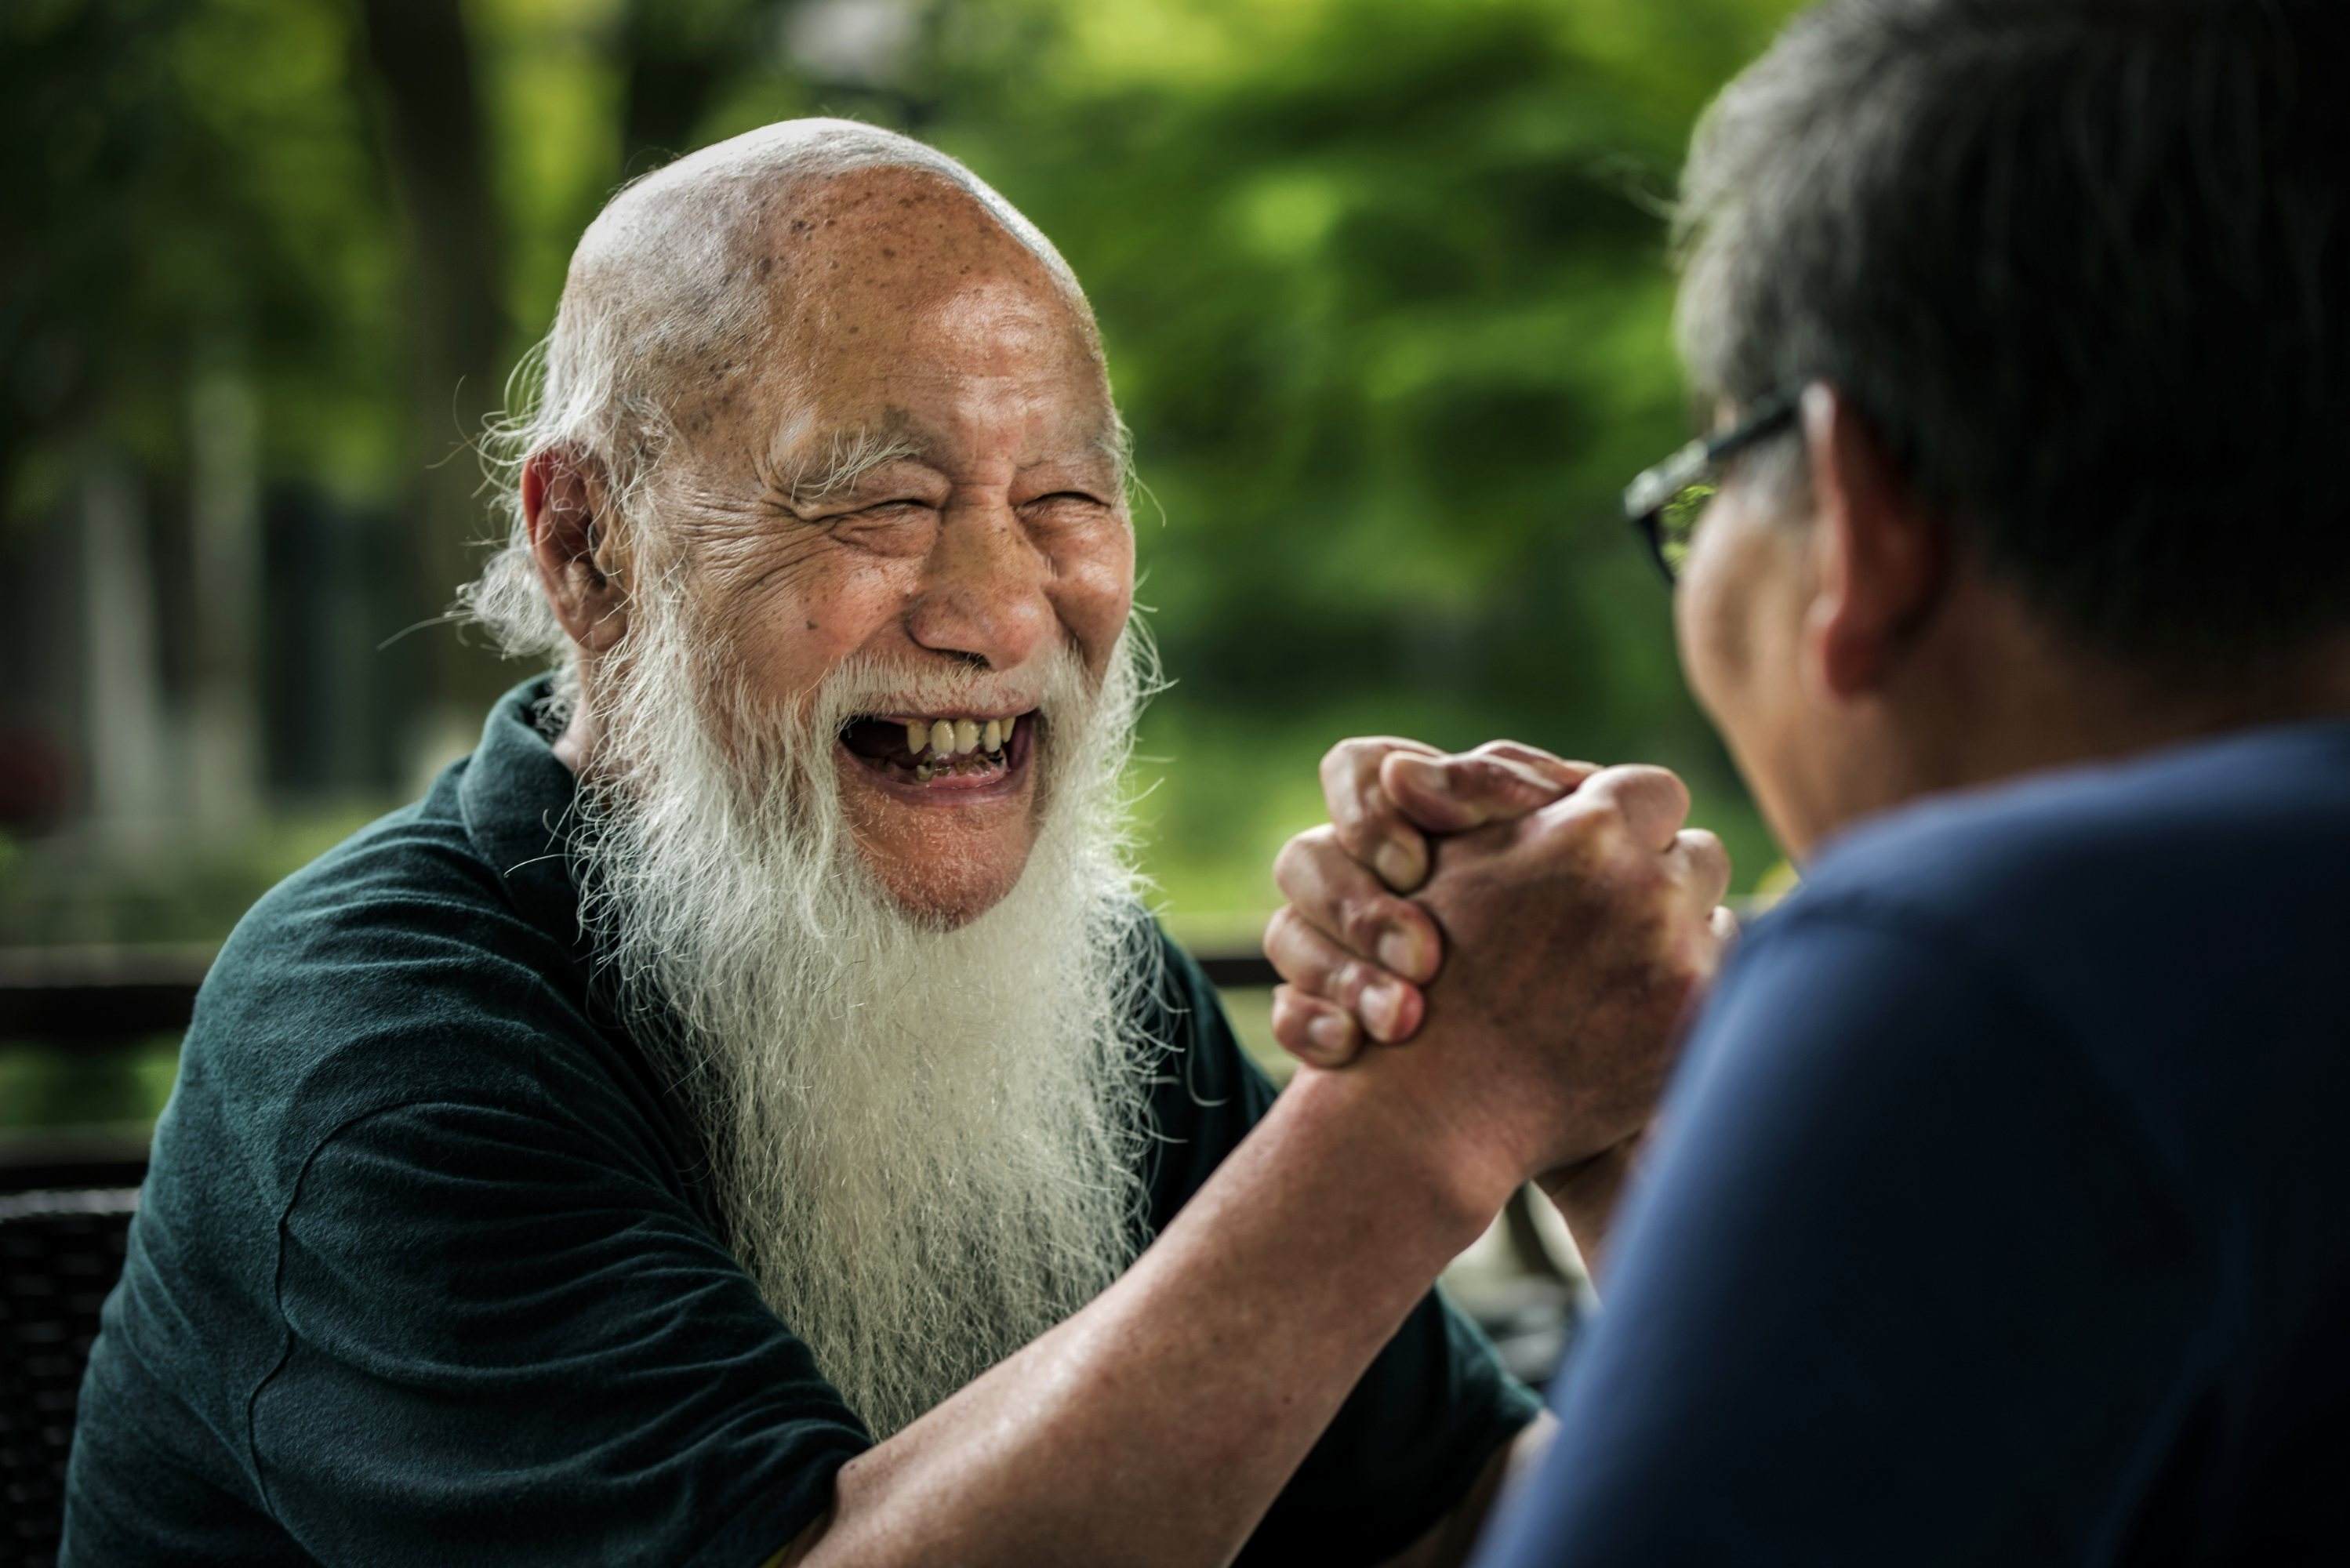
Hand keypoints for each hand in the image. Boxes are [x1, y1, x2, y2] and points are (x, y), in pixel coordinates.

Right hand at [1264, 738, 1592, 1065]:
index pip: (1356, 770)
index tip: (1419, 866)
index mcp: (1424, 811)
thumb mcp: (1596, 864)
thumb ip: (1578, 810)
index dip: (1369, 810)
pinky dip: (1312, 1026)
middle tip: (1423, 957)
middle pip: (1307, 856)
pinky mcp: (1328, 1012)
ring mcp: (1339, 944)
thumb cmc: (1607, 940)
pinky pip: (1285, 1011)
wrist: (1593, 1058)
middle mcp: (1367, 870)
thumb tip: (1571, 784)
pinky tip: (1353, 1047)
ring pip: (1288, 933)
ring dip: (1342, 973)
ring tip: (1404, 1018)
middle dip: (1360, 908)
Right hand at [1383, 763, 1733, 1184]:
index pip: (1655, 791)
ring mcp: (1680, 960)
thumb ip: (1516, 801)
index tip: (1604, 852)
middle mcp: (1647, 888)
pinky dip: (1687, 988)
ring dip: (1682, 932)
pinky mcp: (1695, 1023)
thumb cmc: (1429, 969)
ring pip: (1721, 919)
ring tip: (1619, 964)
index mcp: (1589, 830)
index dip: (1628, 820)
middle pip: (1699, 853)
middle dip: (1663, 876)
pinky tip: (1632, 1007)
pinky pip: (1724, 982)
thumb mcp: (1456, 860)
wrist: (1438, 1102)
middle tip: (1615, 910)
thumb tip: (1580, 774)